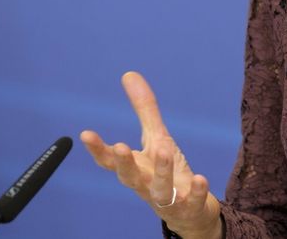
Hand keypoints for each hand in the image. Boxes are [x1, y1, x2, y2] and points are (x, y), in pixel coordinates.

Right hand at [80, 72, 221, 238]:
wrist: (189, 211)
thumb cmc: (166, 172)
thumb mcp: (156, 137)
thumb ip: (143, 109)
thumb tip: (129, 74)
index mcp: (135, 168)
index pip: (111, 161)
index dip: (97, 149)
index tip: (85, 134)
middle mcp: (146, 185)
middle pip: (129, 177)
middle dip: (123, 163)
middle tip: (119, 146)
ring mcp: (167, 199)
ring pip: (160, 189)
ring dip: (161, 171)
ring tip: (164, 149)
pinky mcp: (188, 207)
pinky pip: (191, 200)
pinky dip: (196, 191)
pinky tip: (200, 178)